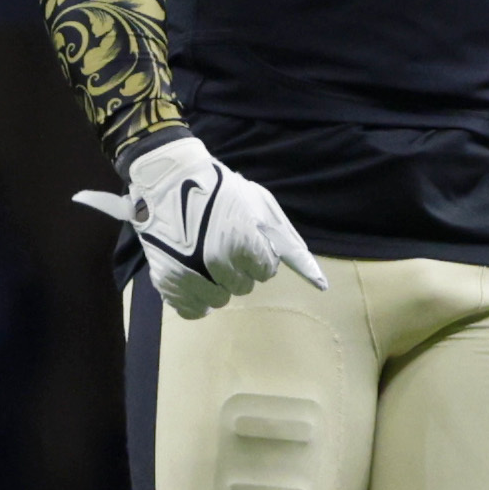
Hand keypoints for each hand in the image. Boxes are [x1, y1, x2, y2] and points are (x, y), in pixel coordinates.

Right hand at [75, 132, 324, 318]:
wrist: (169, 178)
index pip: (265, 272)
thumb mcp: (263, 210)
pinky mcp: (167, 281)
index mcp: (244, 243)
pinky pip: (192, 310)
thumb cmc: (223, 191)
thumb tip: (321, 285)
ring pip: (219, 300)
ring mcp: (189, 273)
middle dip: (238, 268)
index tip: (243, 234)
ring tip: (205, 256)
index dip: (256, 254)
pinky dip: (196, 298)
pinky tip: (194, 278)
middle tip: (222, 241)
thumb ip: (290, 248)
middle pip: (243, 287)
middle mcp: (217, 262)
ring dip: (217, 283)